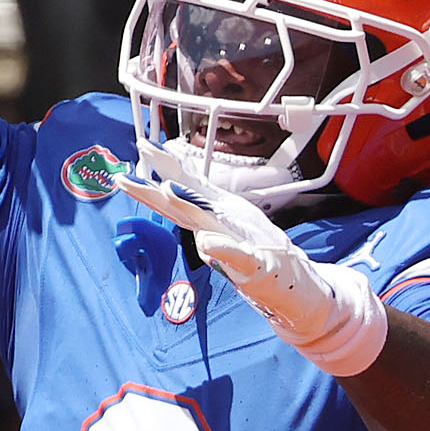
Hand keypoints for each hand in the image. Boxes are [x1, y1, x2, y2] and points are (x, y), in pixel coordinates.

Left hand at [115, 150, 387, 375]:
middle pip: (187, 198)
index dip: (158, 171)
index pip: (180, 190)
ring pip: (210, 220)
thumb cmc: (255, 253)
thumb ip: (196, 214)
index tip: (137, 150)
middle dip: (165, 174)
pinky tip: (205, 242)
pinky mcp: (253, 264)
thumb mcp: (218, 228)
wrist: (292, 281)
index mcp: (212, 215)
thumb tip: (167, 192)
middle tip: (144, 149)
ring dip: (189, 204)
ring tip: (167, 188)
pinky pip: (236, 256)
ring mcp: (239, 239)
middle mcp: (224, 221)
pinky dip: (222, 249)